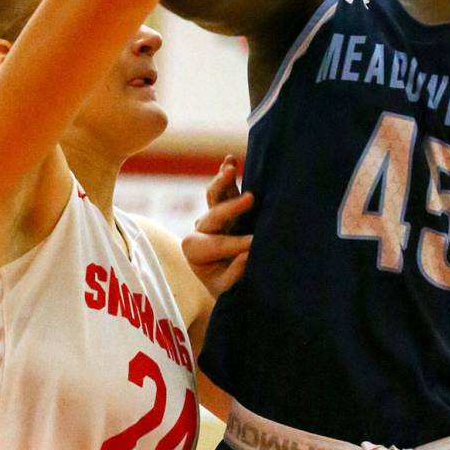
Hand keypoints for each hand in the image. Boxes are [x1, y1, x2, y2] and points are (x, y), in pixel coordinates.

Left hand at [181, 155, 253, 298]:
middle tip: (251, 200)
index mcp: (195, 252)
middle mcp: (201, 230)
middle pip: (211, 216)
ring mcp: (214, 215)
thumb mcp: (230, 290)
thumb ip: (234, 275)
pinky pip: (226, 188)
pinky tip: (230, 159)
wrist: (234, 284)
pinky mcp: (228, 206)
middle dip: (230, 208)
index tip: (253, 245)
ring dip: (222, 182)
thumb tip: (248, 253)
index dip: (232, 245)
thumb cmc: (231, 289)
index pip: (211, 245)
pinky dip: (227, 173)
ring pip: (214, 196)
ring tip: (230, 169)